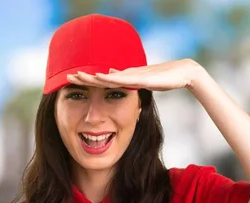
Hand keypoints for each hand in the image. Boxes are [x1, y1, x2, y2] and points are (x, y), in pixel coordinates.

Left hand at [66, 58, 201, 91]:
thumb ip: (126, 80)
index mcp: (124, 78)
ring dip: (92, 77)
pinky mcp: (141, 78)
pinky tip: (100, 77)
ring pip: (108, 77)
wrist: (183, 73)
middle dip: (83, 77)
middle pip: (100, 77)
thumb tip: (110, 75)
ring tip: (77, 76)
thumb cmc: (164, 78)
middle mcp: (126, 75)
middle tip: (66, 77)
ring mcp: (133, 76)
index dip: (86, 80)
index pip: (101, 81)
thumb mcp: (140, 82)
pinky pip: (123, 79)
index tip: (71, 80)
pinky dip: (110, 78)